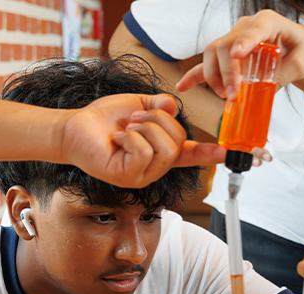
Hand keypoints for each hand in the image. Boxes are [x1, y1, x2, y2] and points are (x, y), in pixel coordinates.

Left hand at [61, 93, 225, 187]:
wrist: (76, 127)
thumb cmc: (105, 119)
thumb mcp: (137, 106)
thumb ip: (158, 106)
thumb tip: (173, 107)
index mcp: (160, 150)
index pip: (190, 153)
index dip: (209, 153)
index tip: (228, 153)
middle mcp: (155, 166)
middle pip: (179, 142)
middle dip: (158, 121)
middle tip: (135, 120)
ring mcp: (142, 175)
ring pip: (165, 148)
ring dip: (144, 128)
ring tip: (126, 129)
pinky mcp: (128, 178)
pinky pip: (144, 153)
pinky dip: (130, 138)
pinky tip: (117, 140)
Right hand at [176, 10, 303, 99]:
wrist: (296, 49)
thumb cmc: (300, 51)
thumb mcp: (301, 63)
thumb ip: (285, 74)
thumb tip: (266, 88)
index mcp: (268, 21)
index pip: (255, 28)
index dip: (244, 41)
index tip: (237, 55)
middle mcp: (246, 26)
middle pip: (226, 44)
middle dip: (227, 71)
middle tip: (233, 94)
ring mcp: (233, 39)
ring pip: (213, 52)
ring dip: (213, 76)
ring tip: (224, 95)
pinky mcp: (225, 55)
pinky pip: (206, 63)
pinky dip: (194, 75)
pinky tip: (182, 86)